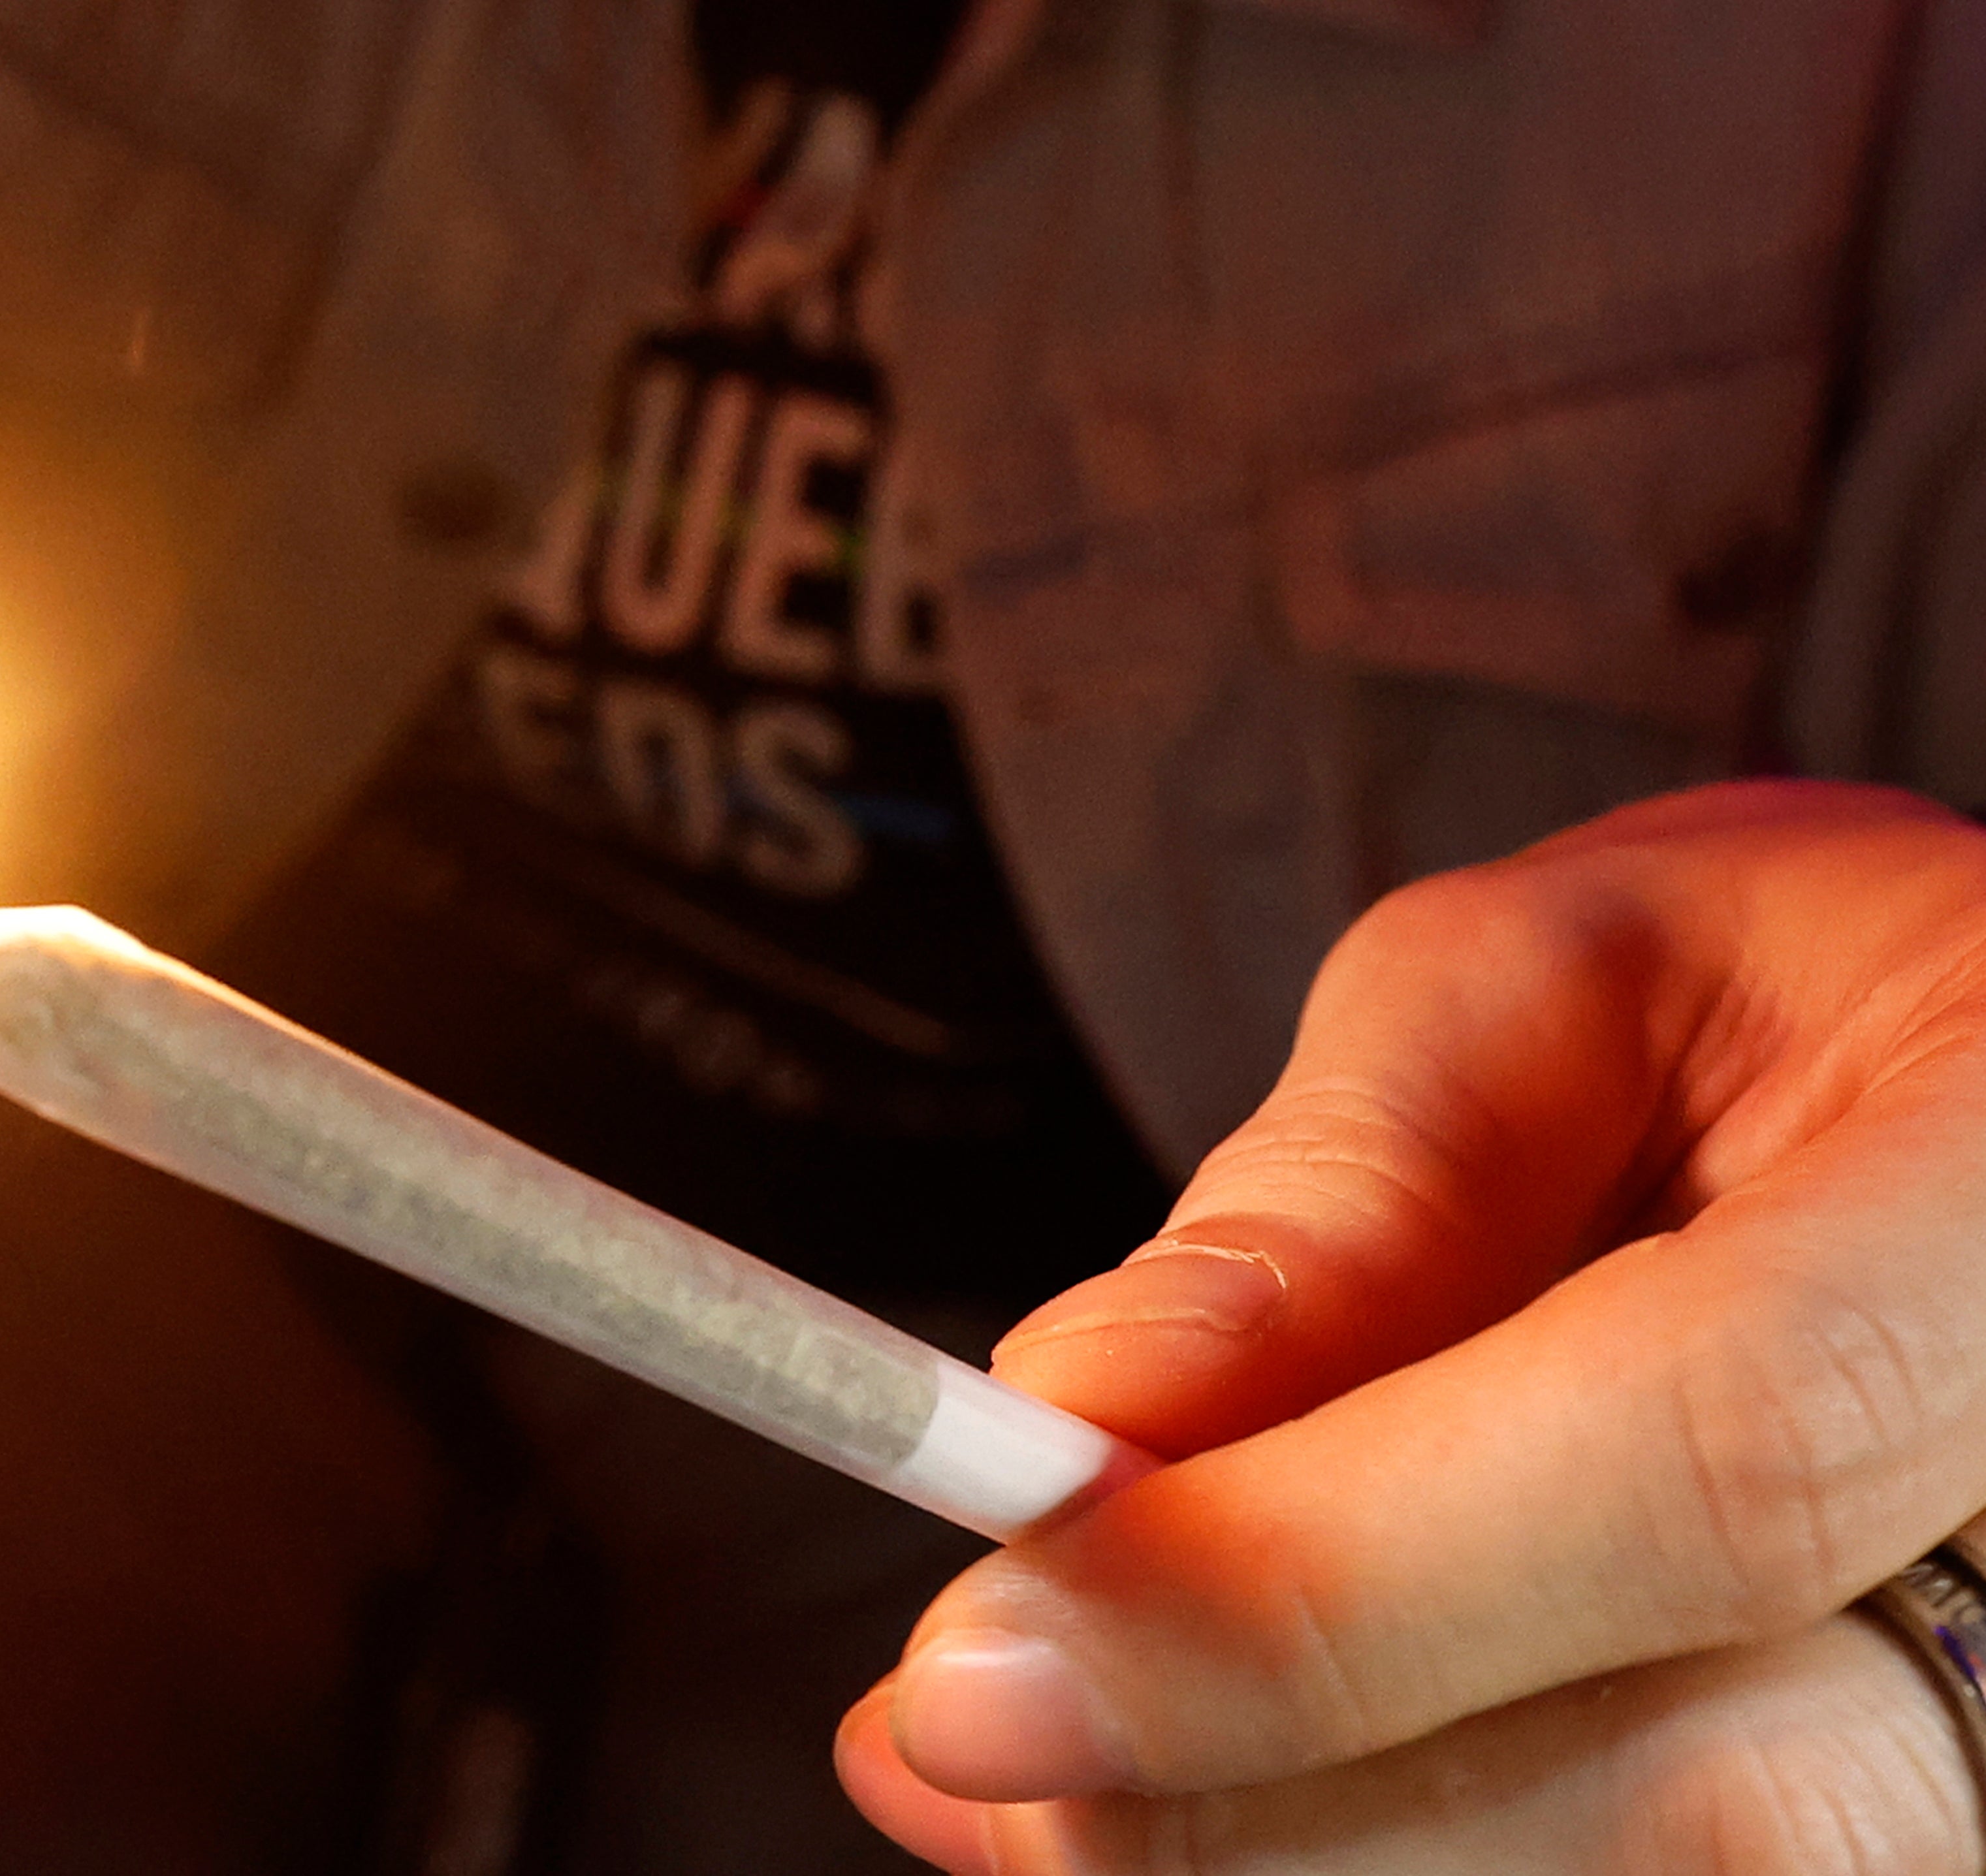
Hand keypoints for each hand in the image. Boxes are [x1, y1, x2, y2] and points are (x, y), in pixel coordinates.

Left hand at [841, 780, 1985, 1872]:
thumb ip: (1362, 1184)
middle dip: (1261, 1799)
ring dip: (1289, 1863)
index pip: (1708, 1464)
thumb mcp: (1575, 975)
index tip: (979, 1664)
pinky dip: (1368, 1875)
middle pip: (1713, 1798)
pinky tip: (1204, 1803)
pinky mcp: (1939, 1817)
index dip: (1322, 1587)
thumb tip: (1091, 1406)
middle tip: (962, 1735)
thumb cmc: (1793, 1006)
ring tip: (1048, 1770)